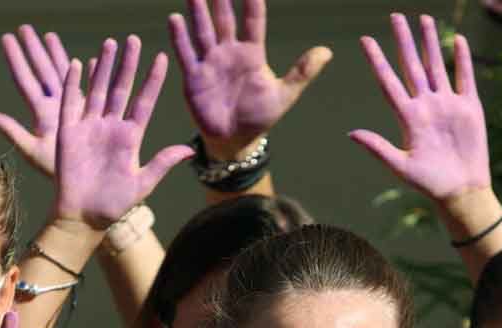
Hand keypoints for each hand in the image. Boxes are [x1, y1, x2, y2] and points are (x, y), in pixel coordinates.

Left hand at [0, 25, 75, 176]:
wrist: (81, 182)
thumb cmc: (57, 172)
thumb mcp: (33, 153)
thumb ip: (13, 133)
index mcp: (41, 113)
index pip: (26, 80)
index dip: (17, 60)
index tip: (8, 38)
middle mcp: (55, 106)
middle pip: (42, 71)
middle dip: (35, 50)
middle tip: (25, 28)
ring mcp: (72, 107)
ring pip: (65, 74)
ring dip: (60, 54)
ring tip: (51, 34)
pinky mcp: (90, 113)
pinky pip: (90, 88)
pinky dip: (90, 73)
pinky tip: (90, 60)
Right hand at [54, 40, 193, 228]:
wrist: (83, 218)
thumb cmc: (114, 205)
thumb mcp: (143, 184)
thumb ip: (162, 163)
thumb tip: (189, 149)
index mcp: (130, 137)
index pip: (144, 102)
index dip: (152, 81)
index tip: (162, 59)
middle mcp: (111, 127)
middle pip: (121, 89)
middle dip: (128, 65)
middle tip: (134, 40)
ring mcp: (89, 128)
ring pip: (98, 90)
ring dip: (103, 68)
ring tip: (110, 44)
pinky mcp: (68, 134)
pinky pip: (70, 104)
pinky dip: (73, 85)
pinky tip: (76, 64)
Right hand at [169, 0, 330, 152]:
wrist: (234, 140)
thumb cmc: (259, 116)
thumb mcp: (284, 94)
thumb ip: (302, 72)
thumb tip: (327, 52)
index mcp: (252, 53)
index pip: (253, 20)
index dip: (253, 2)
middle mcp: (229, 52)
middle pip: (225, 19)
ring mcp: (211, 63)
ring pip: (203, 31)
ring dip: (198, 12)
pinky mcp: (194, 77)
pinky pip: (187, 54)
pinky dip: (180, 38)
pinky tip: (174, 19)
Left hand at [351, 14, 489, 200]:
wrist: (460, 190)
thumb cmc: (429, 183)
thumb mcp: (400, 166)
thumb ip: (378, 148)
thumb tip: (351, 133)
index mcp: (408, 117)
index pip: (389, 81)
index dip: (377, 60)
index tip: (365, 40)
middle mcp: (426, 105)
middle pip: (412, 66)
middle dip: (404, 41)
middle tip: (395, 16)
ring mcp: (447, 104)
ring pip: (436, 65)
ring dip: (430, 43)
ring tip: (423, 19)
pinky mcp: (469, 107)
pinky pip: (464, 77)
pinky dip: (461, 59)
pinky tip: (456, 40)